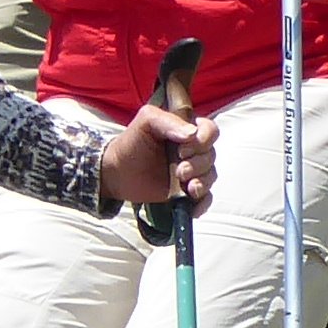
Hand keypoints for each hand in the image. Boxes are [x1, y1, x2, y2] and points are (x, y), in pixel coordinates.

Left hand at [98, 101, 215, 213]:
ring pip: (210, 176)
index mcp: (187, 130)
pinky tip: (193, 207)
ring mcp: (191, 172)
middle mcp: (193, 151)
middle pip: (211, 156)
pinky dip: (202, 203)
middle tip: (180, 171)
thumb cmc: (131, 143)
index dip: (204, 140)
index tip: (183, 150)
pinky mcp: (186, 192)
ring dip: (202, 183)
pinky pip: (204, 198)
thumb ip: (168, 121)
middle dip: (198, 164)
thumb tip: (192, 133)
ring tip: (186, 187)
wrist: (116, 172)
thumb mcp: (146, 121)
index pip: (210, 131)